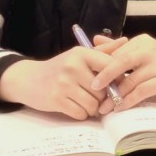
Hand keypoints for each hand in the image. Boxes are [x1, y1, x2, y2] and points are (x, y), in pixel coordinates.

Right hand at [0, 38, 127, 118]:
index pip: (110, 66)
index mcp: (81, 53)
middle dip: (103, 98)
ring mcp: (63, 83)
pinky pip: (80, 113)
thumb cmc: (60, 67)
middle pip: (103, 90)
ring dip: (93, 108)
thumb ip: (103, 51)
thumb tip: (126, 41)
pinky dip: (82, 114)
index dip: (117, 80)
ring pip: (93, 104)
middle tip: (97, 98)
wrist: (29, 79)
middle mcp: (73, 66)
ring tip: (87, 103)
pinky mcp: (56, 99)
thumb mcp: (79, 55)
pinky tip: (76, 107)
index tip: (116, 85)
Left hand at [90, 33, 155, 112]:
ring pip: (131, 80)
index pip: (116, 51)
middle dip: (105, 76)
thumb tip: (94, 41)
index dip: (102, 64)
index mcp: (141, 42)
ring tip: (104, 107)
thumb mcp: (142, 52)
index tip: (89, 76)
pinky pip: (142, 91)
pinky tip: (120, 108)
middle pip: (121, 62)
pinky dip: (129, 100)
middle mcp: (149, 49)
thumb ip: (119, 48)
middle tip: (93, 89)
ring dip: (116, 95)